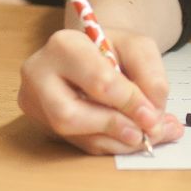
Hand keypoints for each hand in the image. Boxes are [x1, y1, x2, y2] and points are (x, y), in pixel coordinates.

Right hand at [17, 26, 184, 155]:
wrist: (93, 51)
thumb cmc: (114, 47)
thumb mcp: (139, 47)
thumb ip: (150, 76)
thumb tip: (152, 117)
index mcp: (63, 46)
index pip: (96, 81)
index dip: (128, 102)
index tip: (153, 114)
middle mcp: (39, 75)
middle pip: (69, 115)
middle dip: (113, 127)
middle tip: (145, 131)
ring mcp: (36, 103)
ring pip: (73, 136)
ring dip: (115, 141)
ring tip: (145, 135)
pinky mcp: (44, 124)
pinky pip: (78, 144)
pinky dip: (109, 144)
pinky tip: (130, 138)